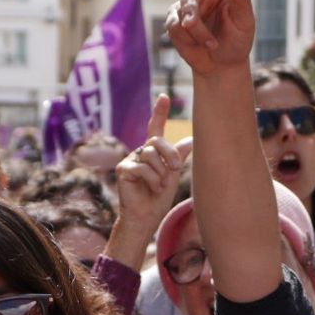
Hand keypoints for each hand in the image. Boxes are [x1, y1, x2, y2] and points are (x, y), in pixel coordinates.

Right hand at [113, 95, 192, 237]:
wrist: (146, 217)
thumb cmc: (158, 198)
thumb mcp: (173, 175)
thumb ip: (178, 157)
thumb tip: (191, 140)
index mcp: (152, 152)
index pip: (155, 128)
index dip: (159, 112)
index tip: (164, 96)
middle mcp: (140, 153)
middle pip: (156, 140)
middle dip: (169, 154)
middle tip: (175, 168)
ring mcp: (130, 160)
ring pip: (150, 154)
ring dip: (161, 172)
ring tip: (161, 185)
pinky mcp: (123, 169)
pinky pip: (142, 167)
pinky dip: (153, 180)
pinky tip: (152, 189)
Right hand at [167, 0, 255, 76]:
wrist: (222, 64)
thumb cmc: (238, 39)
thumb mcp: (245, 22)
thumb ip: (242, 1)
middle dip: (192, 13)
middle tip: (196, 28)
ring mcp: (185, 7)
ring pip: (181, 14)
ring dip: (196, 33)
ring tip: (211, 45)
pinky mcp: (174, 23)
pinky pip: (174, 28)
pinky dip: (187, 41)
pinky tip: (200, 48)